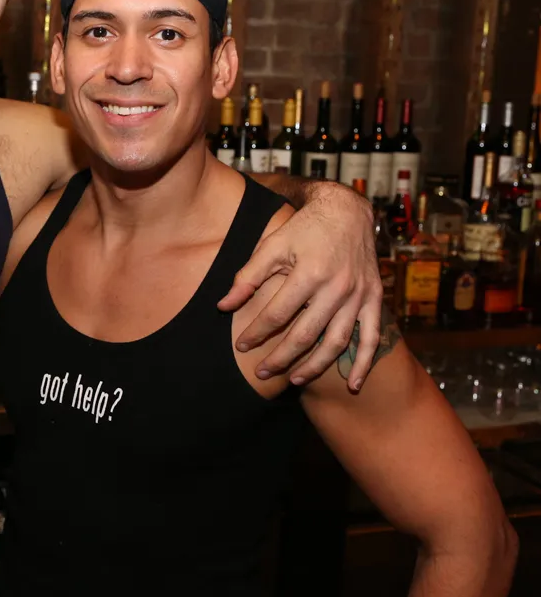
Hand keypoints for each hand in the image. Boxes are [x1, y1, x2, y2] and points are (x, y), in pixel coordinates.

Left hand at [218, 182, 381, 390]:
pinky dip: (363, 363)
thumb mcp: (271, 246)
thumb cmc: (304, 229)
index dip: (256, 333)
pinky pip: (370, 338)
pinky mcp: (374, 299)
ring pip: (336, 342)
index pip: (277, 314)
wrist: (347, 211)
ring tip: (294, 379)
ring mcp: (358, 296)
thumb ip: (247, 277)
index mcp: (310, 273)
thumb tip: (222, 306)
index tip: (241, 346)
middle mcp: (337, 288)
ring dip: (315, 366)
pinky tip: (352, 384)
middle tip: (261, 372)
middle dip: (280, 357)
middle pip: (305, 334)